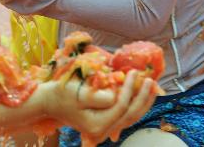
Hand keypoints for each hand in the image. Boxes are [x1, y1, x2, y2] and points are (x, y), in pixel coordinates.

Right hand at [39, 71, 156, 143]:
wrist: (50, 101)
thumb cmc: (63, 94)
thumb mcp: (80, 93)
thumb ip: (100, 97)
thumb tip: (117, 95)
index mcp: (97, 124)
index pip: (121, 106)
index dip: (130, 89)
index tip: (134, 72)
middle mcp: (102, 131)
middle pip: (130, 115)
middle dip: (143, 97)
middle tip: (151, 80)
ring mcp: (104, 129)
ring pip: (130, 117)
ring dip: (143, 102)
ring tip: (153, 87)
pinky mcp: (105, 123)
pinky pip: (125, 116)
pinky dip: (135, 104)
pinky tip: (143, 94)